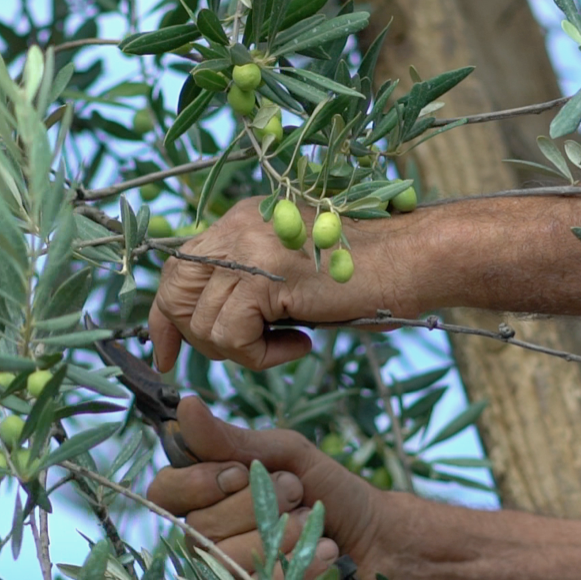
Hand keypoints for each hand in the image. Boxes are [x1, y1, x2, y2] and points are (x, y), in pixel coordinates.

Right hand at [145, 397, 391, 579]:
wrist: (380, 541)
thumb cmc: (329, 492)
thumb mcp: (285, 455)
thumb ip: (232, 439)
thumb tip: (185, 404)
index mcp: (207, 495)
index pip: (165, 490)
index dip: (197, 483)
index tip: (240, 473)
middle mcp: (206, 538)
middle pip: (199, 525)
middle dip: (257, 503)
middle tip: (297, 493)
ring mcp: (226, 577)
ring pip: (226, 558)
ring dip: (282, 534)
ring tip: (314, 526)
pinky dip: (297, 567)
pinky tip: (324, 556)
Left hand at [148, 197, 420, 371]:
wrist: (414, 257)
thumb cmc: (365, 276)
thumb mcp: (290, 273)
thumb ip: (247, 286)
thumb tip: (207, 327)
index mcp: (237, 222)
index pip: (175, 271)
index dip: (166, 319)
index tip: (168, 356)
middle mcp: (235, 227)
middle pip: (175, 296)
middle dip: (199, 339)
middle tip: (246, 351)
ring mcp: (248, 249)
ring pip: (204, 325)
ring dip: (244, 352)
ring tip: (288, 343)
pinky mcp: (265, 277)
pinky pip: (232, 337)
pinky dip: (262, 357)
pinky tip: (301, 345)